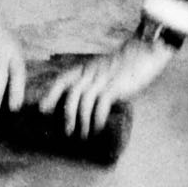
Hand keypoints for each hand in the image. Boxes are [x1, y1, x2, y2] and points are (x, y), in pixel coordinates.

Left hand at [39, 22, 187, 133]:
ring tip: (84, 135)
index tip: (42, 110)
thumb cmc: (124, 63)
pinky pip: (101, 104)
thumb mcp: (102, 68)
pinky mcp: (115, 86)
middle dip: (65, 113)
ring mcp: (102, 79)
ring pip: (84, 100)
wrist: (144, 51)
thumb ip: (93, 79)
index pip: (62, 80)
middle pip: (70, 92)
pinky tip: (98, 129)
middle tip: (66, 131)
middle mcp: (90, 73)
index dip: (50, 95)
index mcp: (85, 68)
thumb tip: (85, 101)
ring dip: (82, 121)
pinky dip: (98, 119)